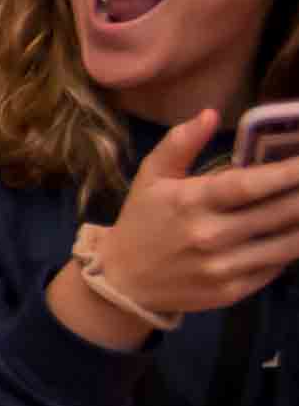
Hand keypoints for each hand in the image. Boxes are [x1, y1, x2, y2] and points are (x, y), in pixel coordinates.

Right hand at [90, 110, 298, 323]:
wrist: (123, 281)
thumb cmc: (142, 221)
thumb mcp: (151, 177)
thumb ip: (179, 143)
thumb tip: (211, 114)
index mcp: (191, 202)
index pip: (250, 185)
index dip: (288, 172)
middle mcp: (210, 235)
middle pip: (279, 212)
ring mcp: (224, 267)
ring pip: (287, 244)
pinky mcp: (232, 291)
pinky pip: (276, 267)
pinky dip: (291, 249)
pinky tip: (292, 232)